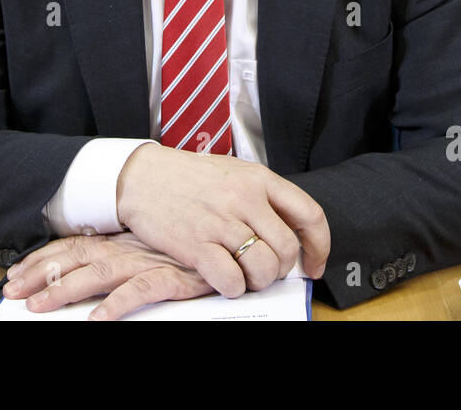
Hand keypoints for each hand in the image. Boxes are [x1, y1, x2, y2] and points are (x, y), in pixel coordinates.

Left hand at [2, 232, 213, 320]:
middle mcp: (131, 248)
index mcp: (123, 239)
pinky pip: (141, 291)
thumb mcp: (151, 245)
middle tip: (15, 292)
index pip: (74, 246)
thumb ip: (122, 254)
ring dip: (68, 289)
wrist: (234, 238)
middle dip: (42, 274)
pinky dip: (118, 304)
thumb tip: (87, 270)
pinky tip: (99, 318)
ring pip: (100, 274)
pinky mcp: (174, 277)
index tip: (17, 272)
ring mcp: (150, 261)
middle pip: (77, 258)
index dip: (43, 259)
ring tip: (42, 305)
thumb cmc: (192, 244)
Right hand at [115, 142, 329, 298]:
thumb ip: (262, 197)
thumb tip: (291, 231)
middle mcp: (245, 199)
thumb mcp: (233, 173)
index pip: (310, 214)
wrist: (141, 176)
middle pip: (287, 249)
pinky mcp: (197, 245)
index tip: (315, 263)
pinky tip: (224, 279)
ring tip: (245, 276)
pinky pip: (232, 280)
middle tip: (266, 270)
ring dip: (258, 281)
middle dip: (282, 269)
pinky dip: (233, 288)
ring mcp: (221, 222)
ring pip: (264, 267)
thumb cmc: (187, 177)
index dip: (319, 246)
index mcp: (259, 179)